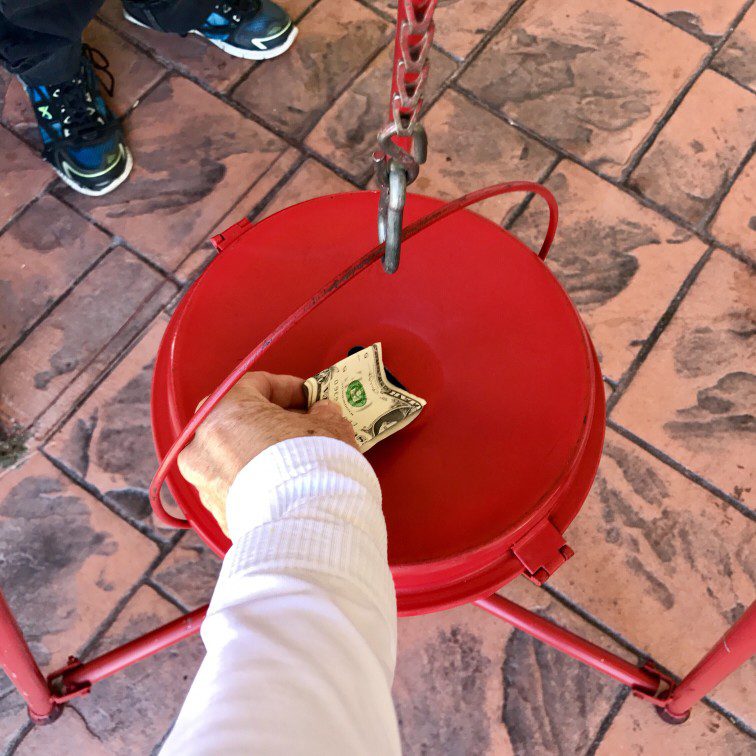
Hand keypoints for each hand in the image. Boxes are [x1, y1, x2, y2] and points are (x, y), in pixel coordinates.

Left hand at [177, 372, 355, 534]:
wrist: (309, 525)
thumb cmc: (312, 468)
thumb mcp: (328, 426)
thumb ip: (323, 413)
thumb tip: (323, 414)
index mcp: (225, 411)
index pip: (257, 385)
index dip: (290, 388)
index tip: (309, 396)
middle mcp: (204, 445)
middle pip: (238, 420)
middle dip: (271, 421)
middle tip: (302, 424)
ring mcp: (206, 483)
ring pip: (233, 456)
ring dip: (262, 452)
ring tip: (298, 459)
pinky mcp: (218, 514)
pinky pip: (237, 486)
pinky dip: (258, 482)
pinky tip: (287, 485)